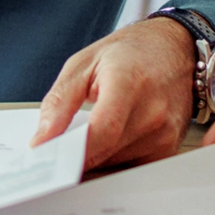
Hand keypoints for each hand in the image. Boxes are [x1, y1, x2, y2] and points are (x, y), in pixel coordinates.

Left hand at [32, 18, 196, 170]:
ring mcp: (166, 133)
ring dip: (95, 158)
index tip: (45, 157)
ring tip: (90, 132)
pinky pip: (130, 167)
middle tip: (56, 148)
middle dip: (74, 157)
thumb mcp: (83, 64)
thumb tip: (41, 140)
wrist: (174, 48)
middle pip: (104, 153)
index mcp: (130, 82)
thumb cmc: (129, 52)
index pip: (101, 130)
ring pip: (115, 166)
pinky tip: (110, 139)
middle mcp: (154, 111)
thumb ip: (59, 102)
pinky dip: (113, 160)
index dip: (70, 150)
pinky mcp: (169, 148)